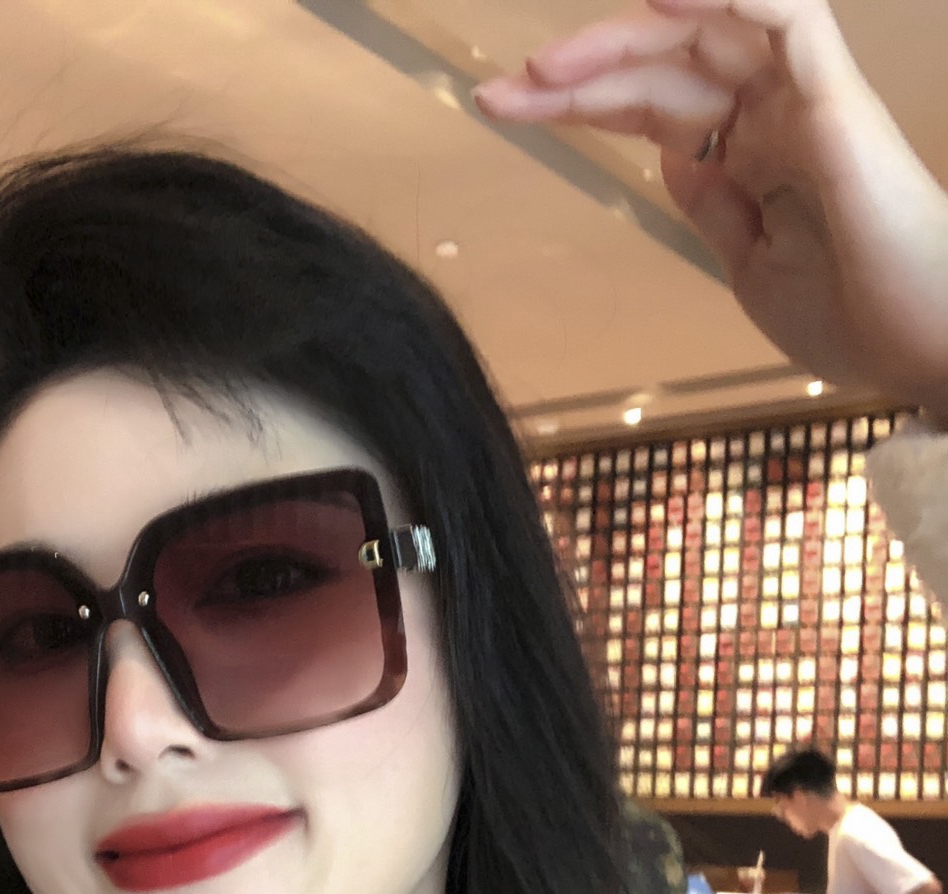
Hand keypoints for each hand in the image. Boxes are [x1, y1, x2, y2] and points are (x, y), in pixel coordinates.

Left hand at [475, 0, 947, 421]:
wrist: (925, 346)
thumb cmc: (855, 317)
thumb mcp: (750, 268)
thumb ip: (712, 204)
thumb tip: (670, 155)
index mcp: (755, 153)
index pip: (651, 104)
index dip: (579, 100)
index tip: (503, 106)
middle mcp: (778, 113)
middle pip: (664, 65)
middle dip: (577, 72)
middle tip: (500, 91)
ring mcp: (806, 100)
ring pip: (706, 32)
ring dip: (625, 37)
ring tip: (550, 64)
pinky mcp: (835, 98)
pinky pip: (786, 15)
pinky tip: (658, 1)